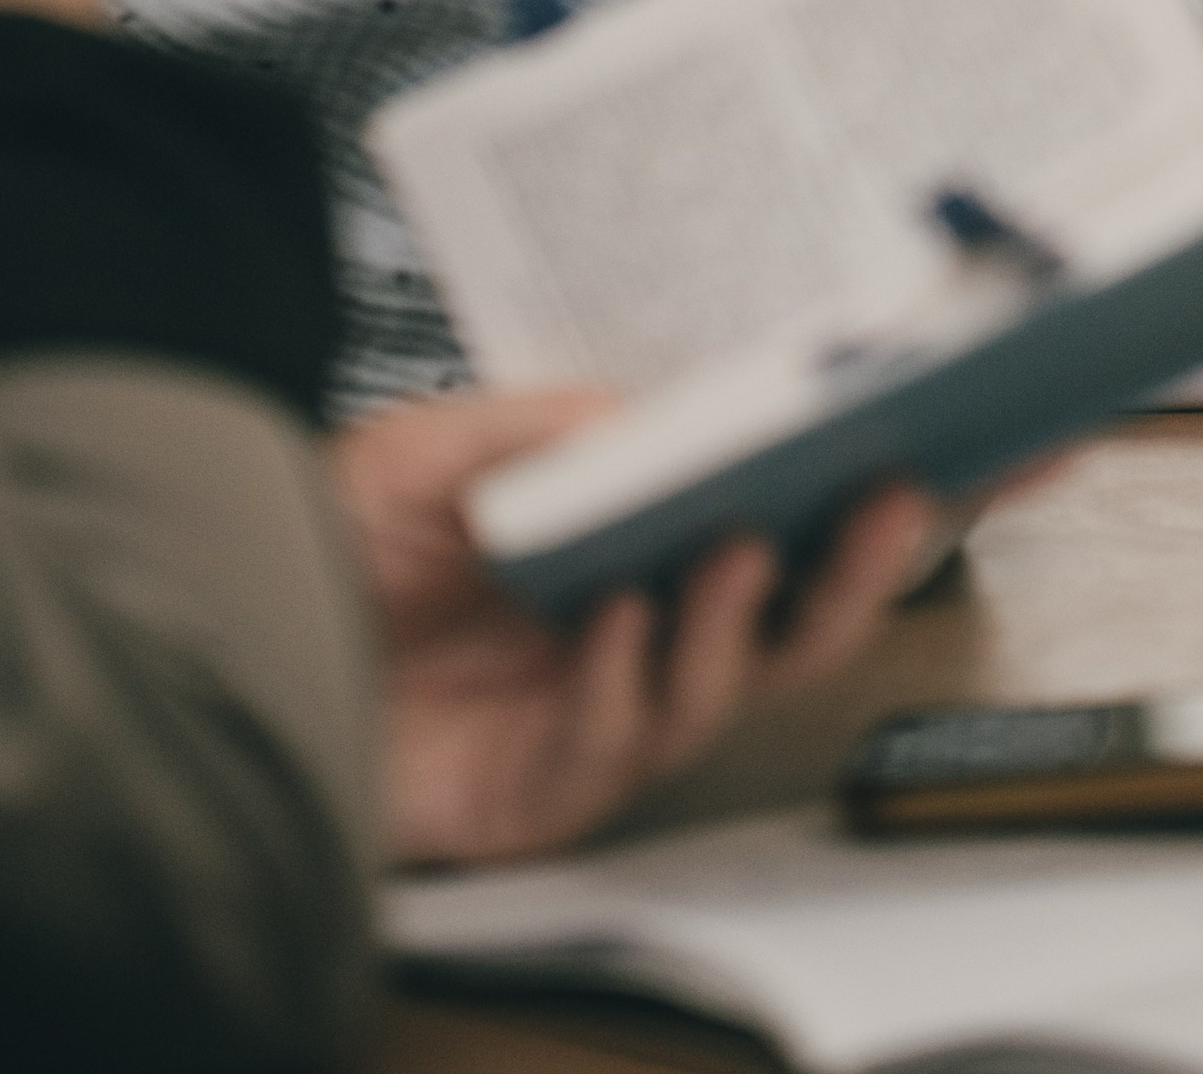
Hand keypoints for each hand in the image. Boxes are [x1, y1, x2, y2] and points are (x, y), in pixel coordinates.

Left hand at [333, 387, 939, 866]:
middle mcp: (644, 630)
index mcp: (645, 542)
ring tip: (730, 548)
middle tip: (894, 495)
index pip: (790, 515)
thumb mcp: (437, 441)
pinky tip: (610, 622)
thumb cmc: (334, 541)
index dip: (888, 491)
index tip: (983, 441)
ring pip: (724, 686)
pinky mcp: (543, 790)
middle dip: (860, 563)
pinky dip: (619, 680)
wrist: (219, 635)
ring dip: (737, 618)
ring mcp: (602, 714)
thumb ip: (545, 424)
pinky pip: (611, 744)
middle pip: (795, 617)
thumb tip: (658, 414)